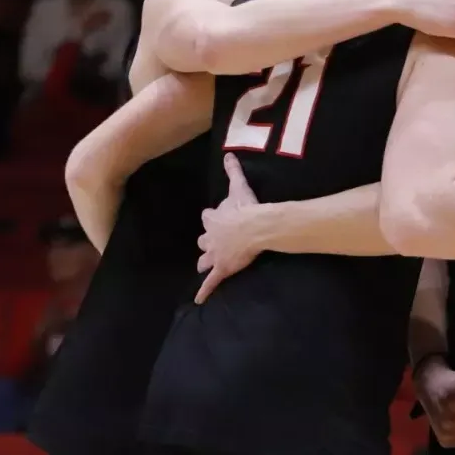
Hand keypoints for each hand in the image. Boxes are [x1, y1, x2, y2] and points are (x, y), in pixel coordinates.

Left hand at [194, 154, 263, 303]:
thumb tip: (228, 154)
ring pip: (205, 260)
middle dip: (207, 241)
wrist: (256, 227)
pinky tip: (198, 300)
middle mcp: (210, 237)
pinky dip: (204, 291)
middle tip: (211, 244)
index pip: (208, 217)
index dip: (212, 218)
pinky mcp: (222, 268)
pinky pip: (211, 282)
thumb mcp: (239, 187)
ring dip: (205, 262)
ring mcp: (215, 255)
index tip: (214, 217)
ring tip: (204, 266)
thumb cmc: (247, 208)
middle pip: (204, 240)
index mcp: (213, 219)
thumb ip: (233, 171)